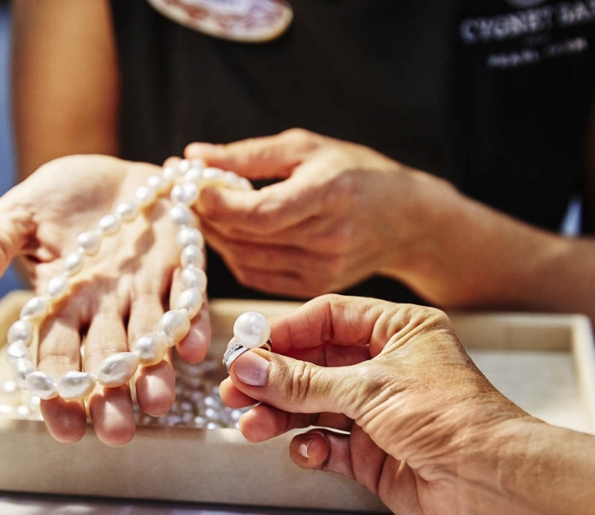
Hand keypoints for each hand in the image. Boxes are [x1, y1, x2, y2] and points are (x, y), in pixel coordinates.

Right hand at [0, 155, 210, 445]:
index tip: (63, 430)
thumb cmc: (59, 197)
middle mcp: (108, 307)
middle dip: (112, 397)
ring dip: (157, 371)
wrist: (111, 168)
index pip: (58, 357)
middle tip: (117, 434)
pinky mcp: (182, 264)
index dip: (59, 393)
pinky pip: (190, 298)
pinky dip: (194, 322)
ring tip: (160, 403)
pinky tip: (196, 348)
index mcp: (65, 304)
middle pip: (109, 360)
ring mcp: (147, 289)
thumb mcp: (17, 215)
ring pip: (153, 339)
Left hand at [184, 129, 463, 299]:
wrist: (408, 220)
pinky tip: (230, 234)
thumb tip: (192, 156)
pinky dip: (235, 256)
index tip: (190, 187)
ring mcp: (322, 268)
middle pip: (247, 238)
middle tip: (186, 197)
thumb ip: (248, 155)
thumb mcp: (307, 148)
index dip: (218, 205)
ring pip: (246, 260)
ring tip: (205, 213)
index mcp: (330, 193)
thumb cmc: (357, 172)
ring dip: (217, 238)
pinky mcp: (314, 285)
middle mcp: (328, 237)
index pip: (261, 212)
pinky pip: (257, 276)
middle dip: (208, 218)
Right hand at [220, 294, 532, 514]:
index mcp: (397, 331)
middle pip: (314, 364)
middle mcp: (386, 366)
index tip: (247, 347)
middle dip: (274, 378)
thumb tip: (251, 367)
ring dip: (281, 414)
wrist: (491, 483)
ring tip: (251, 425)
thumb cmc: (452, 418)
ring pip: (314, 404)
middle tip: (236, 390)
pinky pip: (327, 442)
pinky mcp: (371, 451)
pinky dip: (310, 446)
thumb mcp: (368, 388)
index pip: (329, 319)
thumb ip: (303, 381)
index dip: (286, 331)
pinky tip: (305, 450)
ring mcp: (377, 410)